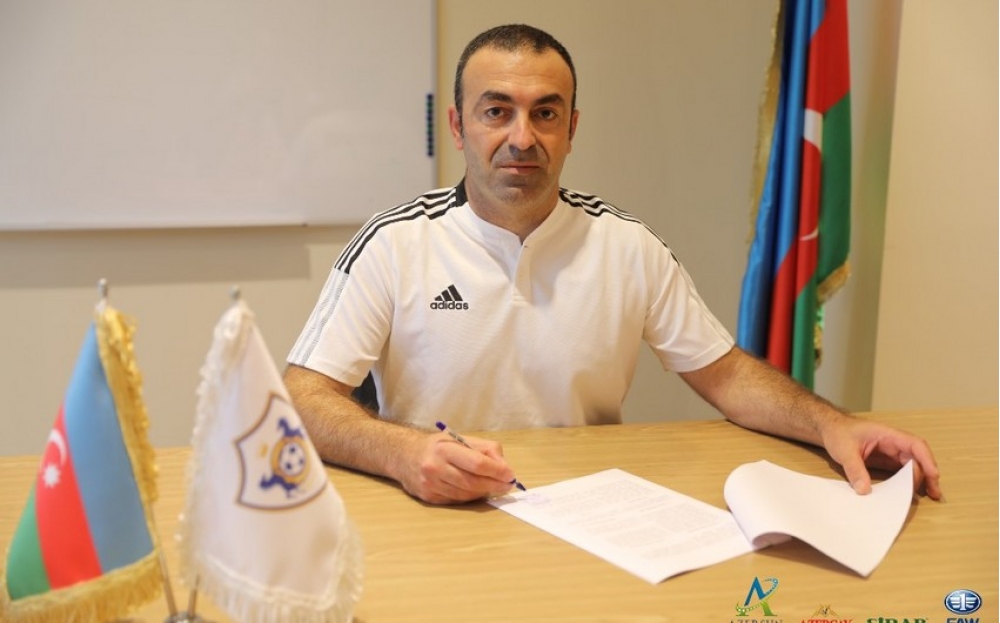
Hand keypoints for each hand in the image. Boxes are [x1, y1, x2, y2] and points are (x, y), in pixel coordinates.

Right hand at [396, 432, 516, 503]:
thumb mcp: (459, 439)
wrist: (404, 456)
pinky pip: (456, 500)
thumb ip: (485, 449)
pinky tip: (476, 491)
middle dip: (494, 485)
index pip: (476, 463)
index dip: (496, 471)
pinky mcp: (428, 497)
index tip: (510, 475)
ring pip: (466, 494)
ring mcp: (430, 484)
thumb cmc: (437, 446)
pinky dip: (470, 497)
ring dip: (484, 492)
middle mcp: (435, 467)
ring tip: (494, 486)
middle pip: (472, 482)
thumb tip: (504, 467)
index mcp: (444, 448)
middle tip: (507, 485)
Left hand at [821, 418, 941, 499]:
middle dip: (927, 474)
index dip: (927, 459)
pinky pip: (901, 472)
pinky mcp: (886, 462)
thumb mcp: (844, 450)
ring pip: (912, 466)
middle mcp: (893, 444)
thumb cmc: (838, 433)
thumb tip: (864, 490)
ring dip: (921, 479)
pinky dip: (908, 482)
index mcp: (887, 435)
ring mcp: (891, 453)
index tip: (933, 475)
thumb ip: (854, 469)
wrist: (830, 430)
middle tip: (931, 493)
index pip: (915, 444)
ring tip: (928, 495)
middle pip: (918, 458)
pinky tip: (909, 494)